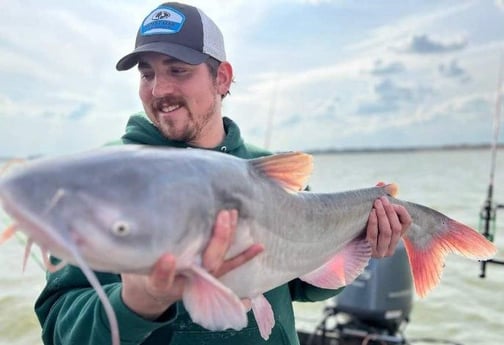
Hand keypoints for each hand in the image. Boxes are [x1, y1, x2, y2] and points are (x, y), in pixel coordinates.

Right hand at [121, 209, 262, 319]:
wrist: (150, 292)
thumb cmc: (138, 268)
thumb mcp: (129, 260)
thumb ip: (130, 245)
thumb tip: (116, 216)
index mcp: (159, 282)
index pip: (160, 280)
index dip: (164, 271)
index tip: (166, 258)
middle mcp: (184, 281)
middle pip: (201, 266)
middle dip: (215, 241)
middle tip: (221, 216)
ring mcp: (200, 277)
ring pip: (218, 262)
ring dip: (227, 240)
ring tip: (232, 217)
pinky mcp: (210, 272)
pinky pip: (229, 267)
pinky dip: (244, 257)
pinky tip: (258, 246)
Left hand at [366, 184, 411, 257]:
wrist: (345, 242)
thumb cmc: (361, 225)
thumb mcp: (374, 214)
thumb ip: (383, 201)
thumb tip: (393, 185)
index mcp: (397, 237)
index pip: (407, 222)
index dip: (401, 211)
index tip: (391, 201)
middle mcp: (392, 246)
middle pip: (397, 227)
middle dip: (389, 211)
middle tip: (381, 199)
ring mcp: (382, 252)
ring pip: (387, 231)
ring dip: (382, 215)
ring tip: (377, 203)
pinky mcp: (371, 252)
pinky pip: (374, 235)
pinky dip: (374, 222)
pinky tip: (371, 213)